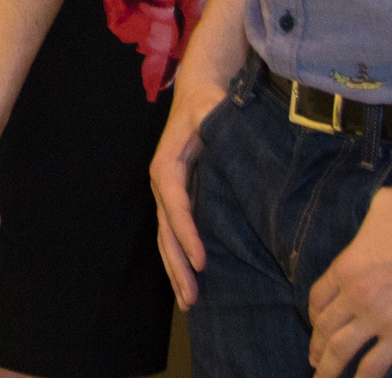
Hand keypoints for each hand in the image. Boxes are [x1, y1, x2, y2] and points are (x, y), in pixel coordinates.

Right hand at [148, 66, 227, 306]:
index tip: (202, 262)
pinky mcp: (179, 196)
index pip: (176, 205)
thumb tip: (229, 149)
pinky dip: (180, 257)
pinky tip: (190, 279)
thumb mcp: (212, 110)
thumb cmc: (209, 101)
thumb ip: (216, 127)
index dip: (187, 234)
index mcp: (168, 164)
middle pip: (166, 230)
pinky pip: (175, 231)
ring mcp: (168, 191)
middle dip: (178, 265)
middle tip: (193, 298)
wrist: (198, 90)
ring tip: (189, 301)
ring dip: (176, 269)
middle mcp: (163, 181)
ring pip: (166, 237)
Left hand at [307, 186, 391, 377]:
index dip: (314, 315)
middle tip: (315, 360)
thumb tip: (370, 228)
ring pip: (341, 349)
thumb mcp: (382, 205)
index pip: (318, 298)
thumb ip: (367, 223)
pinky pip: (375, 364)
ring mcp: (377, 316)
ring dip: (329, 368)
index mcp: (346, 266)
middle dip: (317, 346)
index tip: (316, 326)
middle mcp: (355, 294)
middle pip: (325, 327)